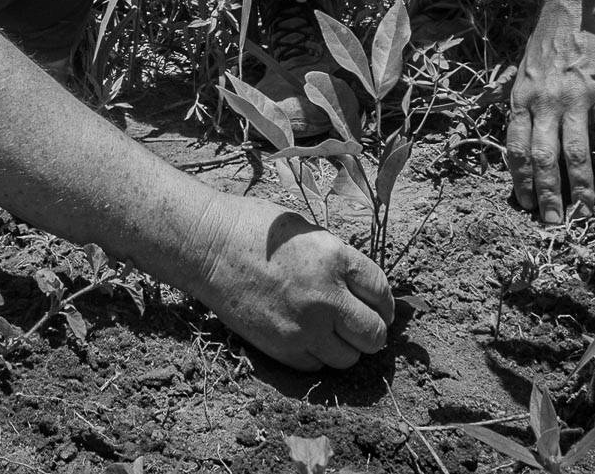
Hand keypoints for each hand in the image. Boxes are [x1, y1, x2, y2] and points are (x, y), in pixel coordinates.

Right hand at [187, 195, 392, 370]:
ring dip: (346, 346)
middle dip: (373, 330)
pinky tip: (307, 336)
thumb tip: (360, 287)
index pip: (382, 292)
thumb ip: (338, 260)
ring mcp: (303, 326)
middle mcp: (326, 297)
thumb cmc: (255, 229)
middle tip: (363, 326)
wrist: (208, 247)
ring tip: (333, 333)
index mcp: (336, 259)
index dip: (386, 303)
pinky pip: (316, 365)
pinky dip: (317, 355)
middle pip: (374, 334)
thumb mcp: (309, 232)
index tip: (380, 308)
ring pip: (348, 357)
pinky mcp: (281, 347)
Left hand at [506, 11, 594, 224]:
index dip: (520, 181)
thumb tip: (520, 140)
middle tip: (553, 221)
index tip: (526, 203)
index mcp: (520, 98)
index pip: (515, 149)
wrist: (573, 4)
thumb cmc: (547, 40)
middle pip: (543, 158)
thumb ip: (521, 104)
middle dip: (547, 194)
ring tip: (584, 211)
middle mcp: (544, 102)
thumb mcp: (521, 71)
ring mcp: (575, 98)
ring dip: (580, 188)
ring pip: (575, 154)